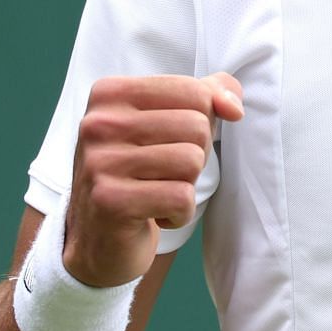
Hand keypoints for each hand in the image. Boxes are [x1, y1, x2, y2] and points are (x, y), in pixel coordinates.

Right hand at [62, 72, 243, 287]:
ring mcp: (100, 163)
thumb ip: (207, 96)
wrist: (98, 239)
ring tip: (159, 192)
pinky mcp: (110, 202)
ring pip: (191, 161)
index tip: (173, 143)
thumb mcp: (167, 121)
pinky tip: (156, 215)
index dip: (202, 122)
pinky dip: (180, 213)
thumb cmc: (141, 171)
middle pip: (196, 126)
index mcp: (110, 94)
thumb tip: (233, 107)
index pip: (193, 91)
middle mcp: (98, 123)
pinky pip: (181, 198)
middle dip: (196, 156)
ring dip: (187, 185)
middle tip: (165, 174)